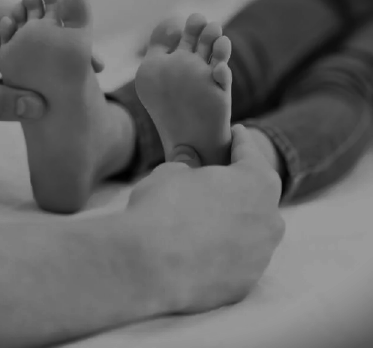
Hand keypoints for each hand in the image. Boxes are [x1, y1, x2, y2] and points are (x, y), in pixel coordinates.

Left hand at [0, 0, 45, 126]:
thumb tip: (39, 107)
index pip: (26, 18)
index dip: (45, 42)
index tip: (59, 70)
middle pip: (31, 30)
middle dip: (44, 56)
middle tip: (57, 83)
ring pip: (28, 45)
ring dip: (36, 67)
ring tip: (50, 89)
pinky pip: (19, 57)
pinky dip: (26, 74)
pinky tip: (35, 91)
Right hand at [126, 124, 284, 313]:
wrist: (148, 264)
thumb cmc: (162, 208)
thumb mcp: (171, 172)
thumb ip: (188, 166)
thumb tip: (189, 166)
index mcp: (257, 182)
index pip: (249, 153)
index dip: (239, 140)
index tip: (236, 132)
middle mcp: (270, 220)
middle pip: (257, 196)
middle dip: (239, 186)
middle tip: (217, 180)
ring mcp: (259, 257)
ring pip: (250, 232)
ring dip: (233, 223)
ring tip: (204, 221)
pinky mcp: (244, 285)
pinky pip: (237, 262)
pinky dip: (223, 254)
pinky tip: (199, 251)